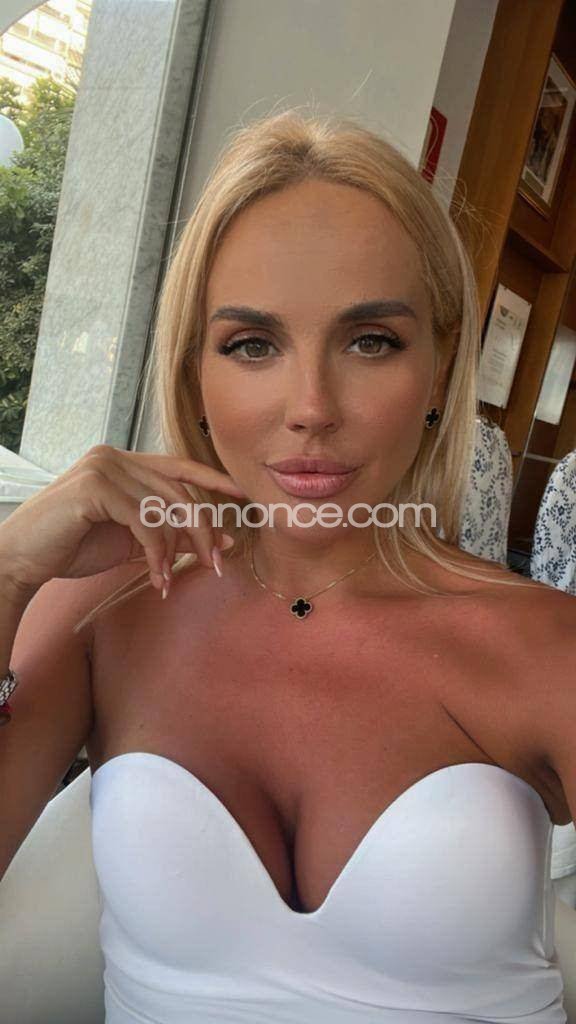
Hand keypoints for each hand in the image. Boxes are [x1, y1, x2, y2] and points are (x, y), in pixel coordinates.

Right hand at [0, 445, 247, 593]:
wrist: (22, 559)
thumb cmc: (73, 547)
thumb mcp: (131, 541)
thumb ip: (172, 535)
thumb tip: (223, 540)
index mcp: (123, 462)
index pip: (177, 465)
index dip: (212, 479)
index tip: (242, 495)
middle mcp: (115, 456)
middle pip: (178, 490)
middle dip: (202, 529)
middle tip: (216, 563)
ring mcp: (104, 467)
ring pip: (164, 506)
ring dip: (176, 548)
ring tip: (173, 578)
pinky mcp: (95, 487)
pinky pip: (143, 520)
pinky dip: (156, 552)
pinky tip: (156, 576)